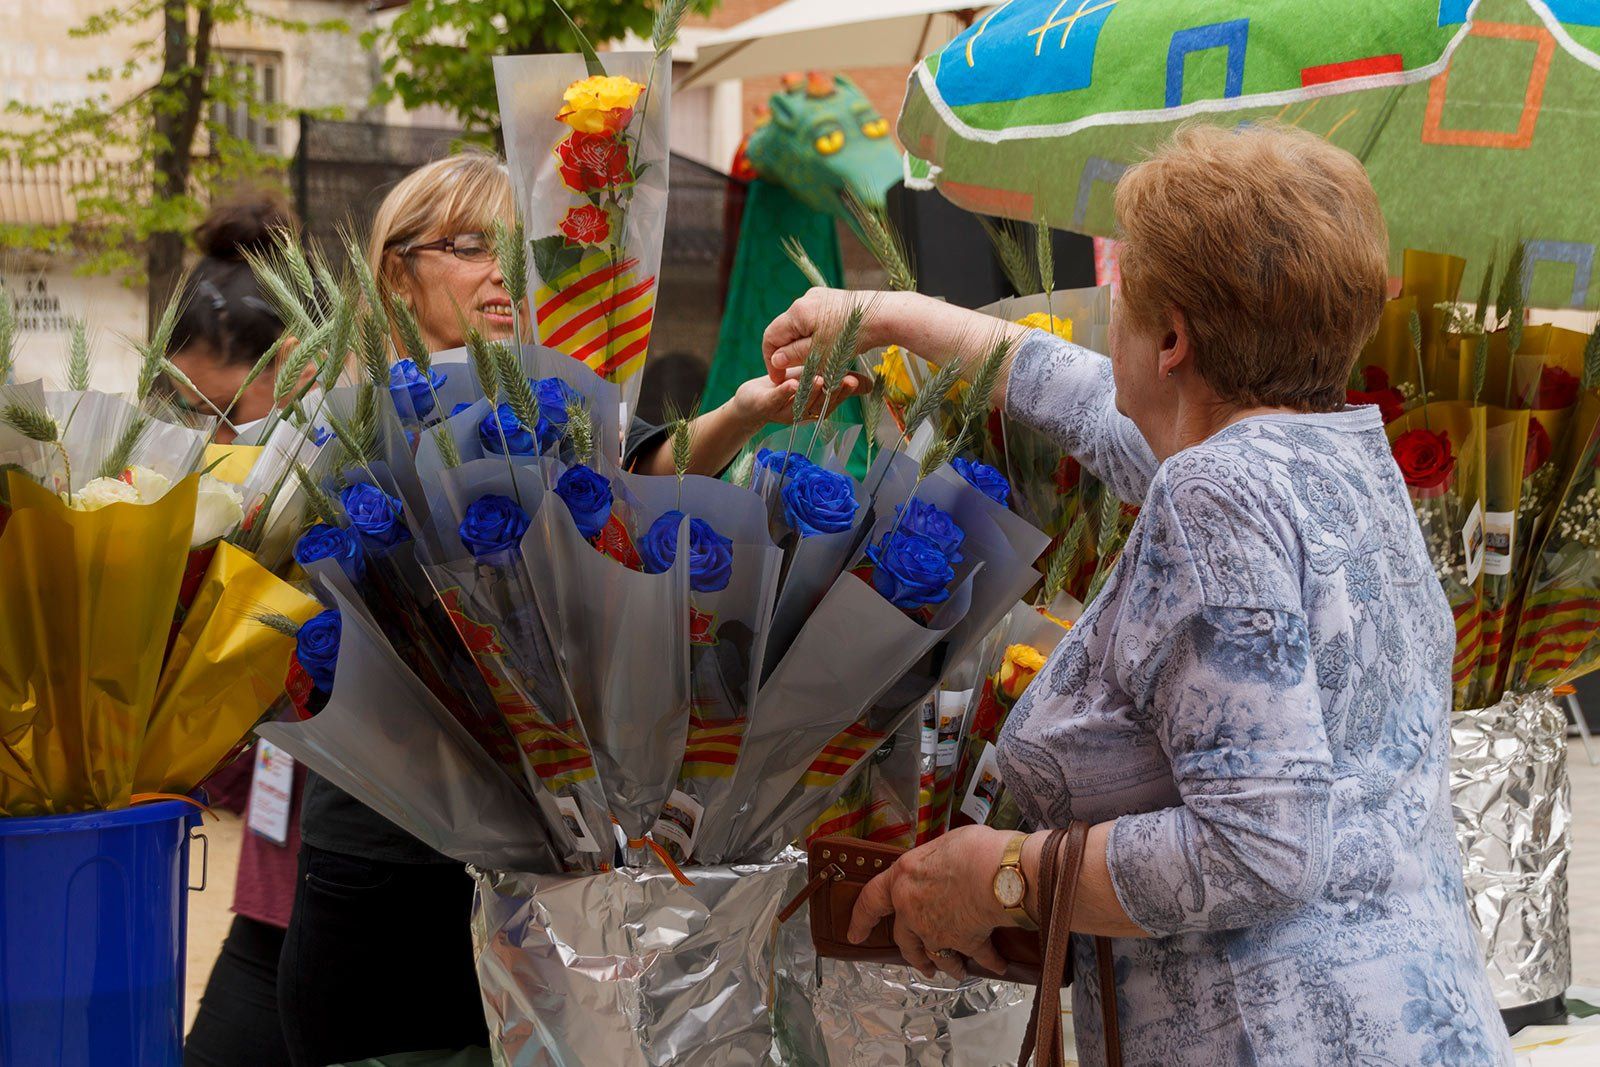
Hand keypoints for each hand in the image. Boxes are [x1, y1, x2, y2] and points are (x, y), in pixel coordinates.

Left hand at [729, 369, 867, 430]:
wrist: (752, 399)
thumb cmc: (785, 387)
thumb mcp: (814, 379)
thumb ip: (837, 380)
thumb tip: (870, 384)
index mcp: (815, 406)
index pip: (833, 400)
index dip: (844, 392)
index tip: (855, 381)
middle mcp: (802, 412)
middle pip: (820, 404)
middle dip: (832, 393)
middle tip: (843, 380)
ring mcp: (784, 411)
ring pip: (800, 404)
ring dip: (810, 393)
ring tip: (819, 379)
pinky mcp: (765, 406)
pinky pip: (776, 400)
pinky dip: (784, 392)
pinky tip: (792, 383)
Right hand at [762, 287, 906, 383]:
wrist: (885, 315)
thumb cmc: (851, 336)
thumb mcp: (819, 353)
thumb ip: (794, 355)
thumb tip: (775, 359)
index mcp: (796, 312)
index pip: (770, 337)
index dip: (771, 360)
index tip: (779, 377)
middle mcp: (804, 300)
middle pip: (785, 330)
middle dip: (788, 352)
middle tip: (797, 372)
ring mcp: (819, 297)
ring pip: (801, 326)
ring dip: (803, 345)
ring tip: (815, 361)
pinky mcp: (833, 299)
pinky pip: (815, 320)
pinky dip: (816, 336)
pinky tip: (829, 347)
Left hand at [848, 824, 1012, 980]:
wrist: (999, 874)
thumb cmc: (972, 850)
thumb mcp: (942, 845)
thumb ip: (934, 863)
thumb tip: (945, 864)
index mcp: (902, 880)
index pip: (871, 901)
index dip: (861, 920)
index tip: (855, 935)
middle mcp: (912, 911)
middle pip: (905, 941)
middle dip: (914, 956)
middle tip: (922, 965)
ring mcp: (936, 932)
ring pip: (938, 957)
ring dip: (948, 966)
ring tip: (956, 971)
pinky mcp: (964, 944)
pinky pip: (978, 957)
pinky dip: (989, 962)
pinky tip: (997, 965)